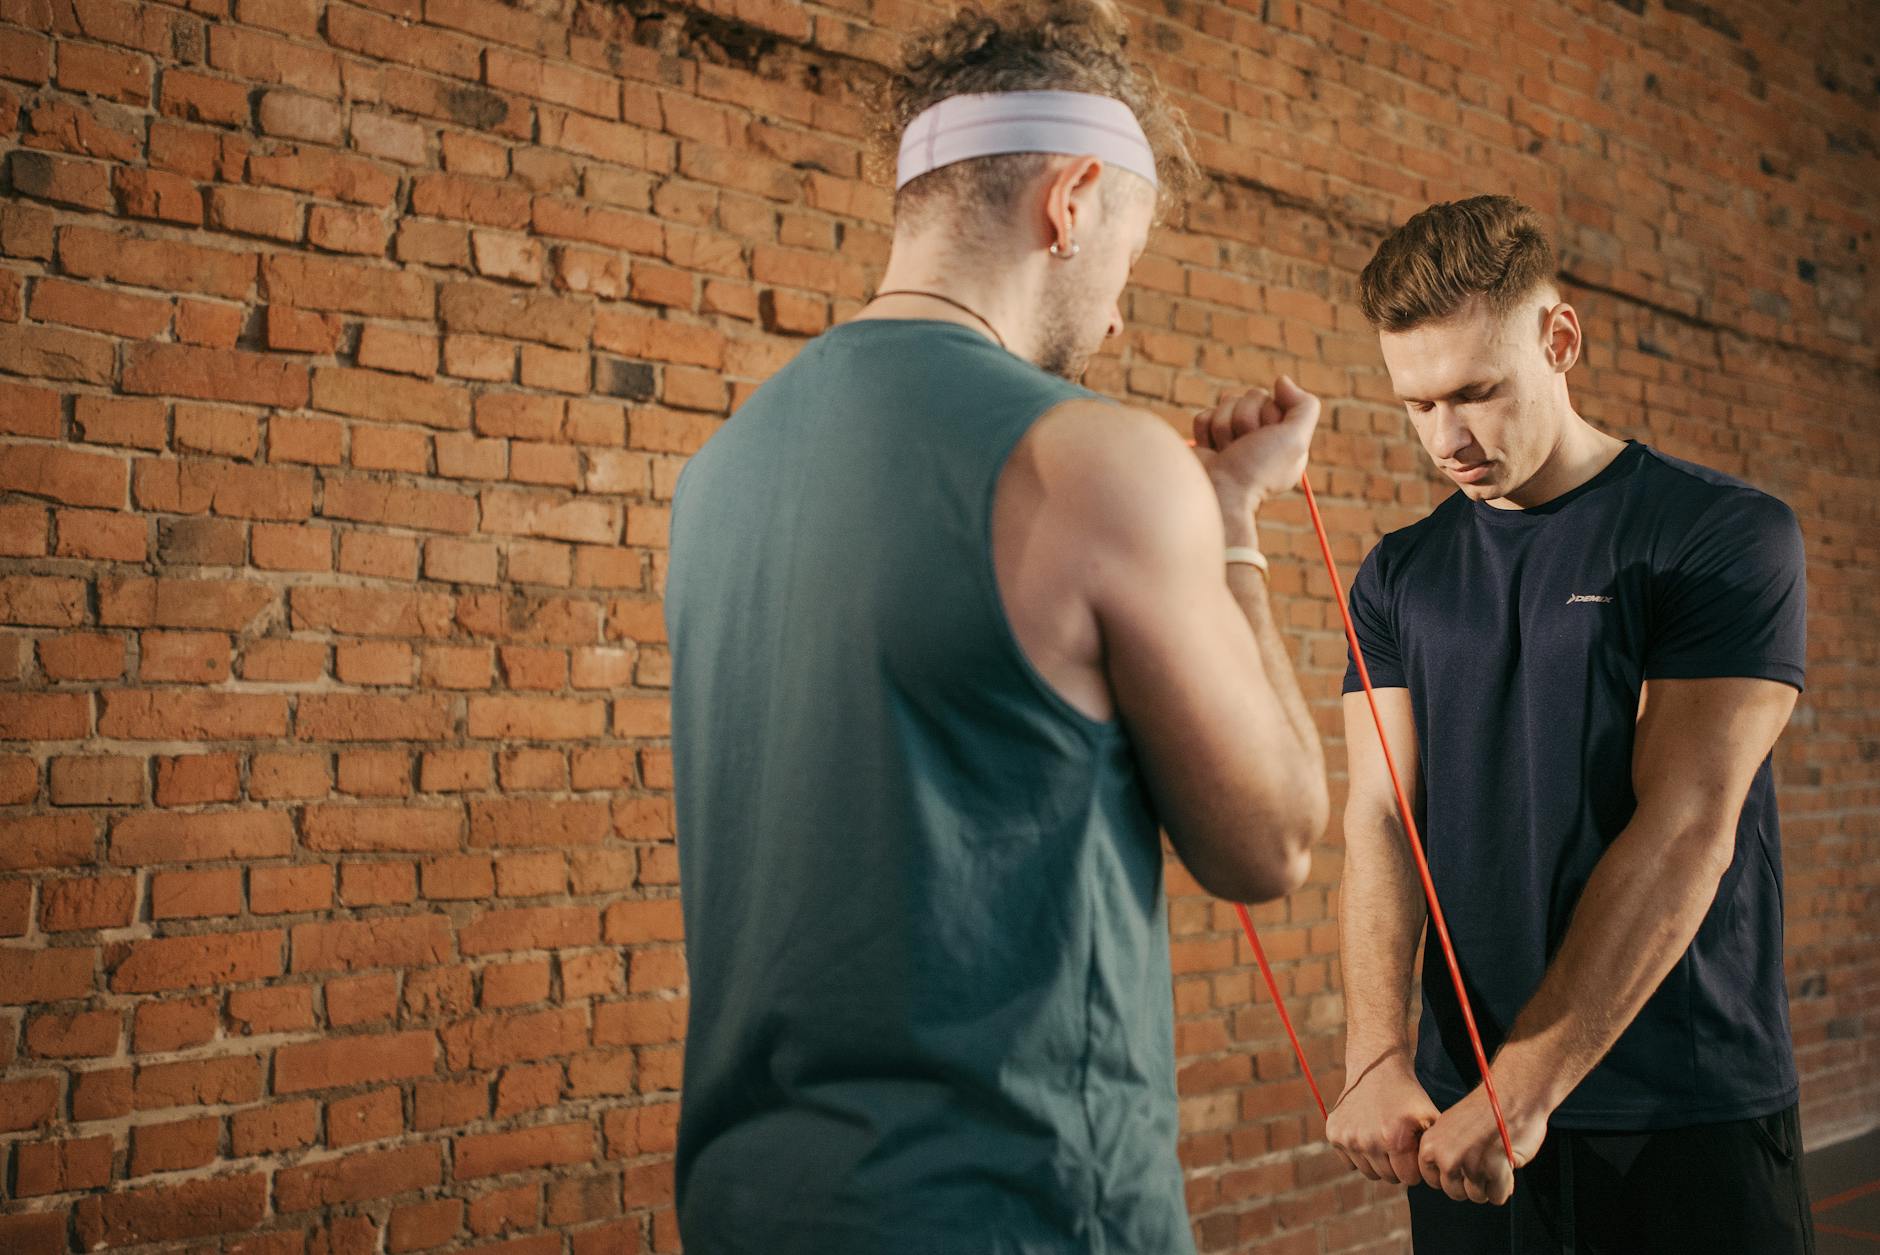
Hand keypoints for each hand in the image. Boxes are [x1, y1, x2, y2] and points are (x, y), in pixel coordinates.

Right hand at [1189, 376, 1320, 516]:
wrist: (1218, 494)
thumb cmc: (1257, 471)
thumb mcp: (1295, 440)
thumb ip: (1304, 406)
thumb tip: (1282, 380)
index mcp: (1282, 434)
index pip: (1274, 397)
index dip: (1268, 414)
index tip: (1265, 439)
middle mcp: (1258, 433)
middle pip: (1251, 396)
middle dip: (1245, 420)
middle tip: (1244, 448)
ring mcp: (1230, 435)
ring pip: (1226, 402)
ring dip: (1224, 428)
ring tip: (1227, 454)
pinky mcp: (1205, 438)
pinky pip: (1204, 415)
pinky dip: (1205, 433)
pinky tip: (1212, 453)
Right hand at [1326, 1046, 1439, 1185]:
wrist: (1376, 1069)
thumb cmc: (1407, 1096)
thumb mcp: (1430, 1115)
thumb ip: (1437, 1147)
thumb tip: (1445, 1174)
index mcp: (1393, 1139)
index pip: (1408, 1178)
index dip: (1414, 1167)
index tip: (1413, 1150)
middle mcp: (1367, 1141)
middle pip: (1388, 1178)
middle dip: (1396, 1166)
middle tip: (1398, 1144)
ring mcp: (1348, 1138)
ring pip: (1368, 1172)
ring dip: (1378, 1162)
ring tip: (1383, 1139)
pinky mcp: (1333, 1134)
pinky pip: (1350, 1163)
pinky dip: (1359, 1155)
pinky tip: (1367, 1134)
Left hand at [1415, 1081, 1548, 1205]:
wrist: (1512, 1095)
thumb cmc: (1486, 1110)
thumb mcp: (1451, 1126)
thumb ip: (1445, 1150)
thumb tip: (1448, 1177)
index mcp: (1430, 1144)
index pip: (1433, 1180)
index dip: (1451, 1176)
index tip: (1463, 1165)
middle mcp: (1445, 1157)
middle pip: (1454, 1193)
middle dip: (1471, 1184)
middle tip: (1483, 1163)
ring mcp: (1469, 1165)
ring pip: (1476, 1197)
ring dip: (1488, 1185)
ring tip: (1494, 1161)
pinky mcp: (1494, 1170)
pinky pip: (1497, 1197)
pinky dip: (1504, 1186)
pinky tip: (1505, 1165)